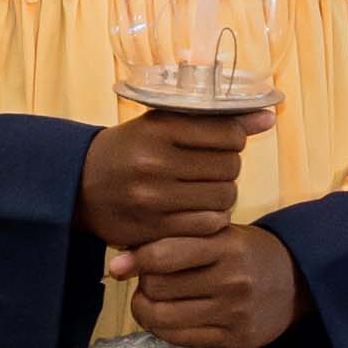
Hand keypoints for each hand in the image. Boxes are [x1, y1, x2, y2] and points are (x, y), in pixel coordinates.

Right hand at [77, 104, 268, 255]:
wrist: (78, 185)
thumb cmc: (128, 149)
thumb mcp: (161, 124)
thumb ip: (214, 120)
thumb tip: (269, 118)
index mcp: (159, 129)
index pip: (228, 133)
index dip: (235, 138)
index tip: (225, 141)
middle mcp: (155, 163)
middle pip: (230, 167)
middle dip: (230, 167)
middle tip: (214, 167)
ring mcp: (154, 199)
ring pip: (223, 198)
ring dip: (224, 194)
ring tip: (207, 189)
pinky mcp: (153, 230)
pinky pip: (207, 226)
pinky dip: (212, 219)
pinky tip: (200, 210)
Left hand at [122, 223, 299, 347]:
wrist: (298, 280)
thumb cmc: (247, 252)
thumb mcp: (221, 233)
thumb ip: (179, 240)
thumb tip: (120, 261)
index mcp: (226, 245)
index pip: (165, 255)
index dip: (135, 261)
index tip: (118, 266)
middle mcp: (232, 279)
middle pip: (158, 287)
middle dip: (144, 284)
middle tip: (149, 281)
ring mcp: (234, 313)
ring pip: (164, 318)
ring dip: (147, 310)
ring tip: (152, 301)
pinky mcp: (235, 340)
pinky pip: (180, 339)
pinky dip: (163, 329)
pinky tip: (168, 318)